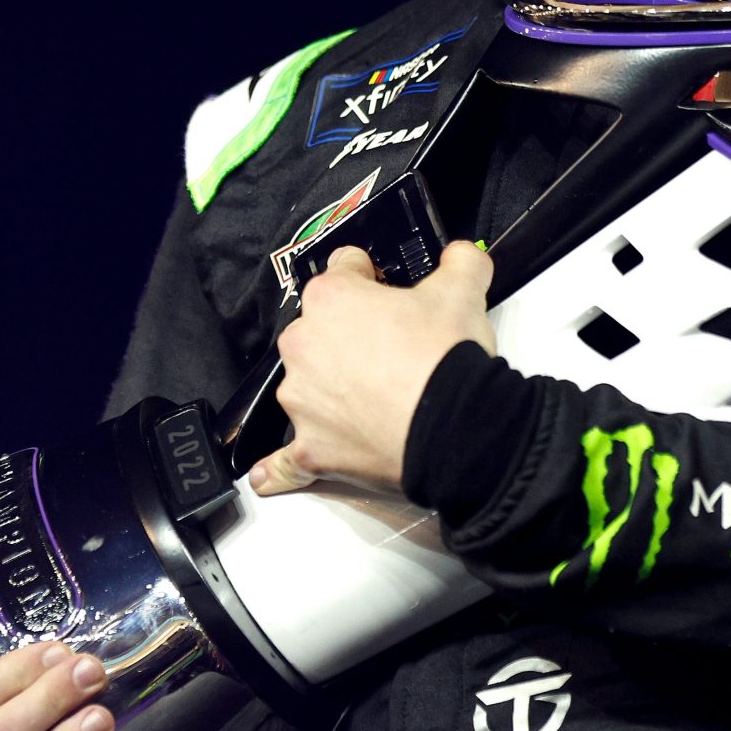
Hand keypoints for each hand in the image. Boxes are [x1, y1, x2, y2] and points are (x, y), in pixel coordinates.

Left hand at [255, 239, 495, 495]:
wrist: (455, 428)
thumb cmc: (447, 359)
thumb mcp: (464, 291)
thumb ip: (460, 261)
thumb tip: (462, 254)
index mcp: (331, 298)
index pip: (344, 271)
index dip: (371, 280)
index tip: (386, 294)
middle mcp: (303, 344)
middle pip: (320, 330)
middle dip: (350, 337)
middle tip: (393, 351)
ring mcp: (302, 399)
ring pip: (307, 386)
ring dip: (329, 390)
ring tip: (376, 401)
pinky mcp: (310, 448)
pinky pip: (286, 459)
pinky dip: (278, 469)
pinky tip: (266, 476)